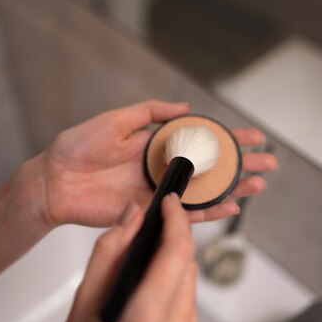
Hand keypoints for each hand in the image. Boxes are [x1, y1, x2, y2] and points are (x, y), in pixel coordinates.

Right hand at [36, 194, 202, 321]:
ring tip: (143, 280)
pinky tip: (152, 306)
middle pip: (187, 267)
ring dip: (172, 272)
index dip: (177, 222)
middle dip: (170, 246)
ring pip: (190, 287)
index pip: (176, 255)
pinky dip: (174, 298)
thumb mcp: (82, 301)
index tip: (170, 204)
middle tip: (147, 240)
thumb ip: (110, 251)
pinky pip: (190, 310)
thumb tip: (133, 214)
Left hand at [37, 99, 276, 228]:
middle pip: (210, 168)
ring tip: (257, 185)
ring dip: (232, 189)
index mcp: (157, 144)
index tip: (254, 136)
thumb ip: (151, 113)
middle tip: (268, 164)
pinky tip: (229, 205)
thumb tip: (185, 107)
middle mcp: (163, 168)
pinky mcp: (149, 210)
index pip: (201, 140)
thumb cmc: (78, 147)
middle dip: (240, 165)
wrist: (54, 181)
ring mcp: (159, 190)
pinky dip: (208, 211)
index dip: (228, 138)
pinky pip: (184, 214)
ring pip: (204, 192)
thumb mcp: (116, 120)